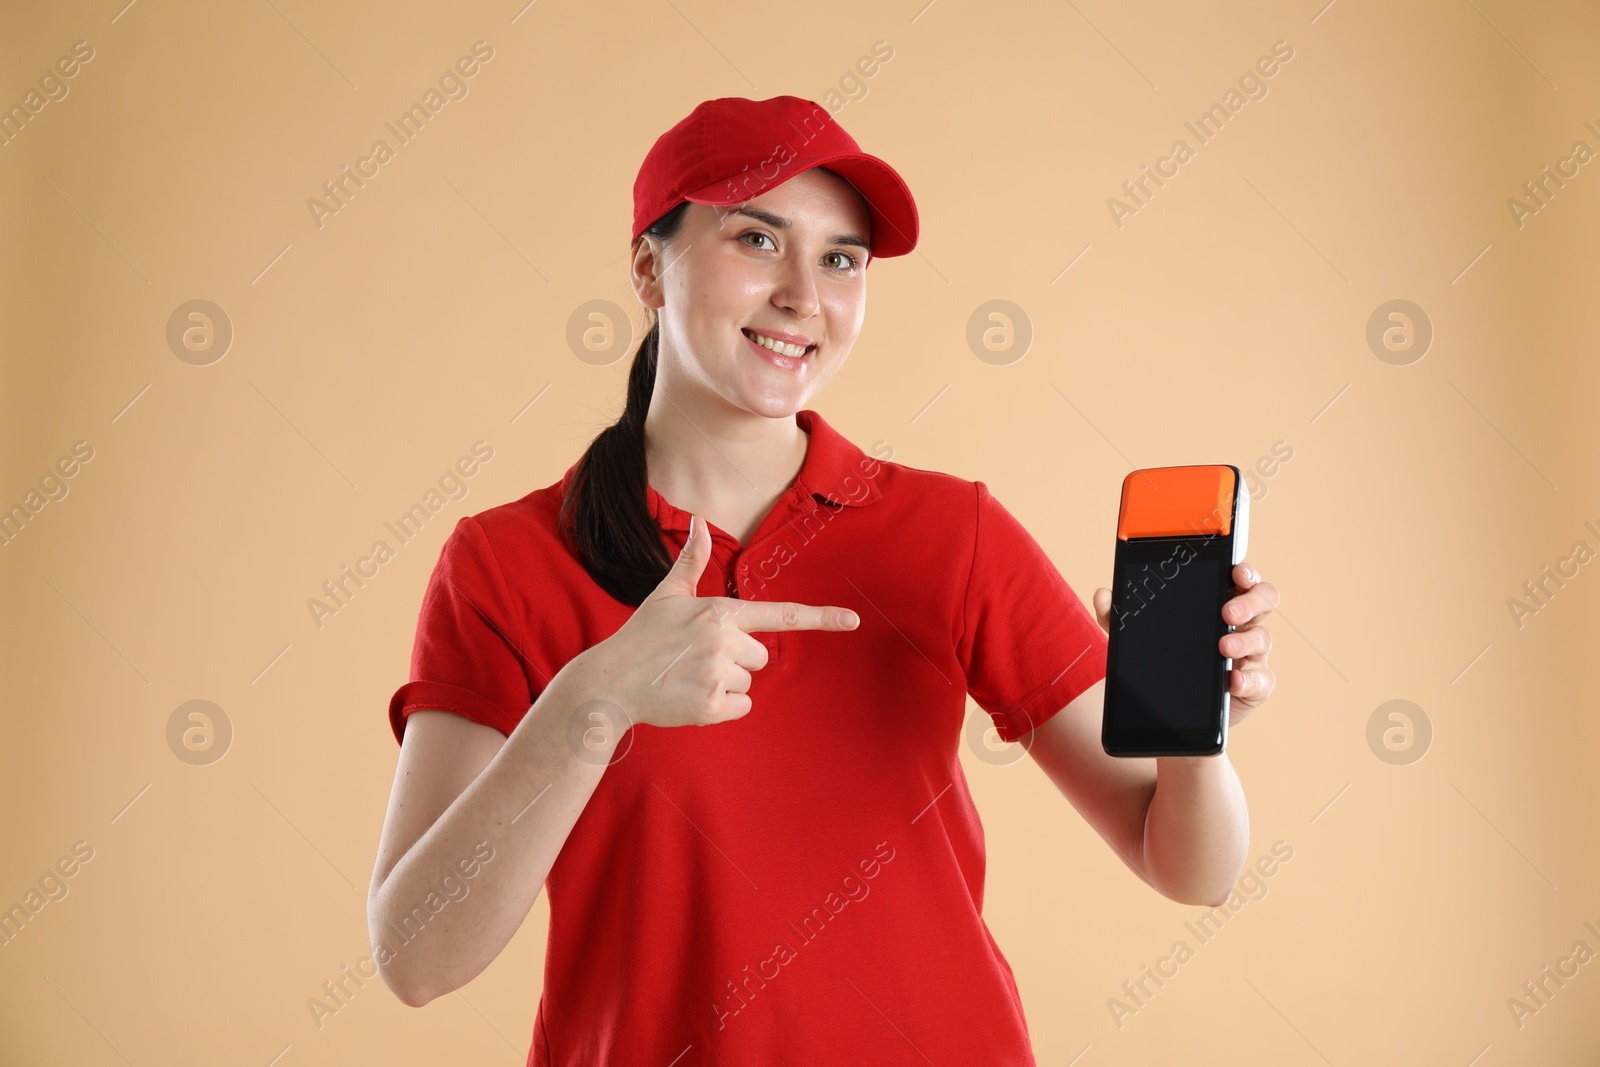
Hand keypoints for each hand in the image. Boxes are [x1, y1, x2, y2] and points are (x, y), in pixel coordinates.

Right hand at [580, 514, 860, 729]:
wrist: (610, 683)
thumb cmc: (642, 636)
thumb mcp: (667, 595)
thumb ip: (692, 560)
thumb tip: (699, 520)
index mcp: (719, 612)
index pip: (780, 615)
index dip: (820, 618)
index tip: (853, 620)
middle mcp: (723, 641)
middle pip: (761, 655)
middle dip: (736, 658)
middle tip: (696, 657)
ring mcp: (718, 674)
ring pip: (749, 680)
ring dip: (726, 682)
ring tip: (689, 676)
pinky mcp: (711, 705)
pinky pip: (740, 707)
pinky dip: (720, 707)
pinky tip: (691, 696)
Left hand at [1091, 562, 1278, 727]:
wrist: (1173, 716)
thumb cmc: (1164, 664)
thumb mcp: (1136, 638)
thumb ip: (1118, 617)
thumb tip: (1102, 595)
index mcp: (1218, 604)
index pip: (1240, 579)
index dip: (1245, 571)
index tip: (1236, 570)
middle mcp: (1241, 625)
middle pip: (1263, 600)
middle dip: (1250, 602)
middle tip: (1227, 614)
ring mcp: (1250, 655)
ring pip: (1263, 638)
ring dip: (1244, 641)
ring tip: (1223, 649)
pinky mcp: (1253, 686)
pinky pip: (1261, 680)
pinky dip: (1248, 680)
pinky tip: (1232, 681)